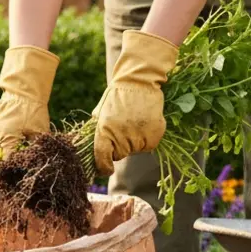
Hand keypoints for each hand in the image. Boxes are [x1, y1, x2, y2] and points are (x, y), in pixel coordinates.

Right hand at [0, 46, 58, 160]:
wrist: (22, 92)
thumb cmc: (34, 112)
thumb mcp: (39, 132)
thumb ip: (35, 148)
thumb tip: (36, 162)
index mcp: (7, 138)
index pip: (8, 161)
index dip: (15, 167)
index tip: (21, 170)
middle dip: (8, 162)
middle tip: (18, 165)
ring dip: (1, 155)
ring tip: (11, 157)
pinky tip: (3, 150)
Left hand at [92, 30, 178, 175]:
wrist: (139, 80)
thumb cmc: (117, 95)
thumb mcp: (101, 112)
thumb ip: (98, 130)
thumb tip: (95, 147)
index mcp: (105, 130)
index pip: (102, 157)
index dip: (103, 167)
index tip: (105, 170)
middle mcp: (121, 135)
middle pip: (120, 154)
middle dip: (120, 146)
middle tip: (123, 127)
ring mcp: (139, 135)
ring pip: (135, 150)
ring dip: (134, 141)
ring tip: (135, 121)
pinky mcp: (154, 133)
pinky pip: (149, 145)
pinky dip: (147, 138)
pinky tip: (145, 123)